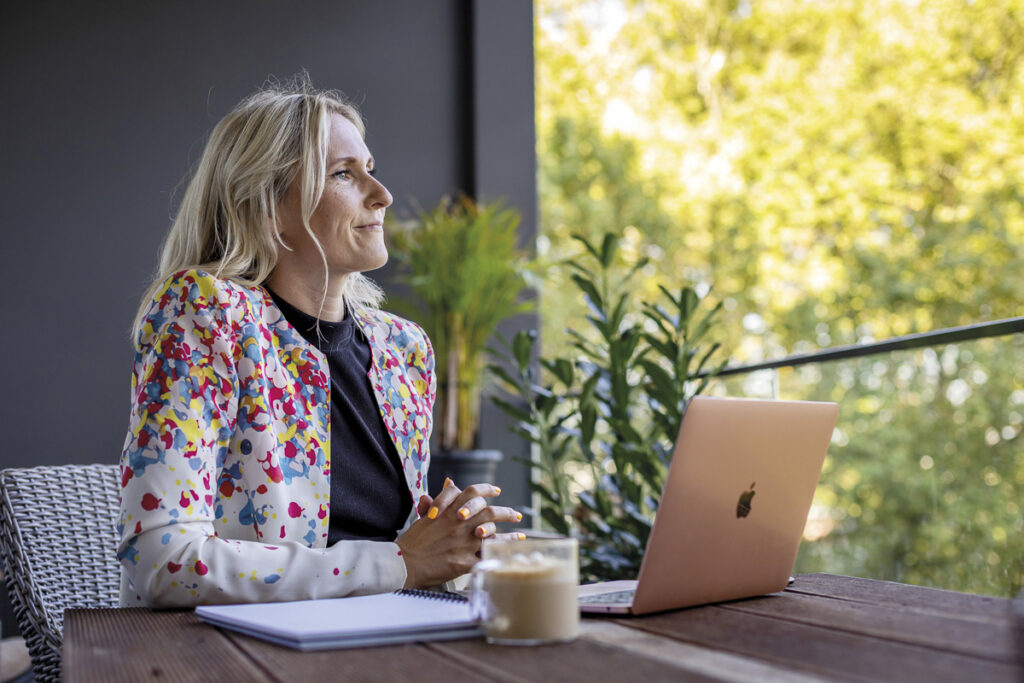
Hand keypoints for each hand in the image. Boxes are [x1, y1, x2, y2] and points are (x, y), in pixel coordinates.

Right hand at [395, 480, 522, 587]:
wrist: (404, 563)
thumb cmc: (412, 542)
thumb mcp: (423, 516)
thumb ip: (438, 500)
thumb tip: (449, 483)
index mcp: (449, 511)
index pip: (472, 492)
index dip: (486, 489)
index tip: (496, 491)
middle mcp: (459, 524)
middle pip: (489, 512)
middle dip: (506, 512)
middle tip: (516, 515)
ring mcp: (463, 543)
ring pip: (493, 534)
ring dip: (510, 534)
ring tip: (520, 535)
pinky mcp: (465, 562)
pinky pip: (488, 557)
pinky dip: (501, 556)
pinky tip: (510, 555)